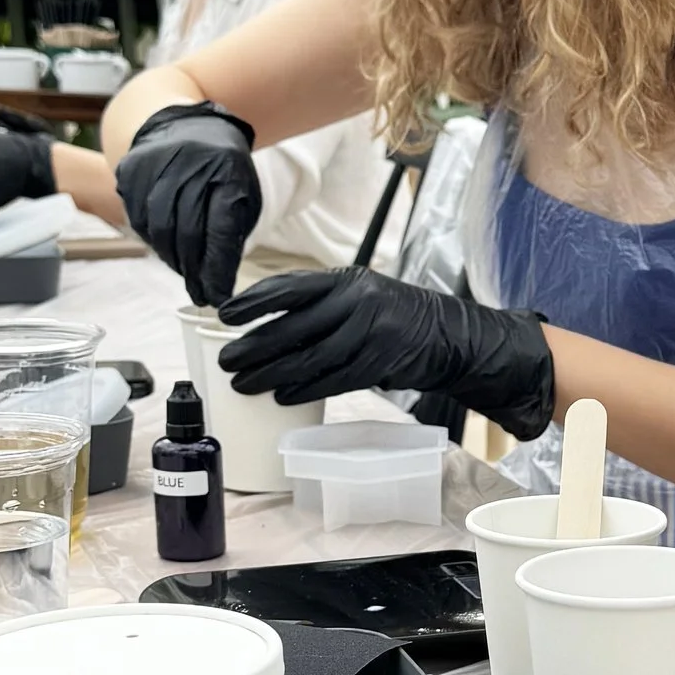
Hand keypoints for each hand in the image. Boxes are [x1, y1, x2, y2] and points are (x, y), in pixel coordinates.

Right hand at [115, 102, 261, 304]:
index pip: (220, 230)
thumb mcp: (242, 190)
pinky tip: (168, 249)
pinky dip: (155, 242)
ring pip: (161, 230)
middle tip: (202, 295)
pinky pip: (141, 220)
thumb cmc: (220, 166)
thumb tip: (219, 277)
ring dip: (174, 260)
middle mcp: (188, 166)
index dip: (218, 269)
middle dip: (196, 272)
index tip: (219, 296)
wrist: (180, 122)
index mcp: (225, 170)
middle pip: (188, 234)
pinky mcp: (131, 171)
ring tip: (186, 274)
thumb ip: (233, 229)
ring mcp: (155, 167)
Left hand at [216, 268, 556, 441]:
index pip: (290, 287)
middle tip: (227, 360)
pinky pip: (333, 380)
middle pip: (294, 326)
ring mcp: (371, 332)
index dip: (254, 302)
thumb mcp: (360, 295)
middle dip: (254, 346)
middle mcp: (358, 301)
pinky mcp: (380, 362)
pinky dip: (304, 390)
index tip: (225, 314)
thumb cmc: (393, 317)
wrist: (449, 337)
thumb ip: (321, 304)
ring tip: (244, 384)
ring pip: (309, 358)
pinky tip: (281, 396)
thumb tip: (265, 325)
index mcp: (347, 278)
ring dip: (272, 374)